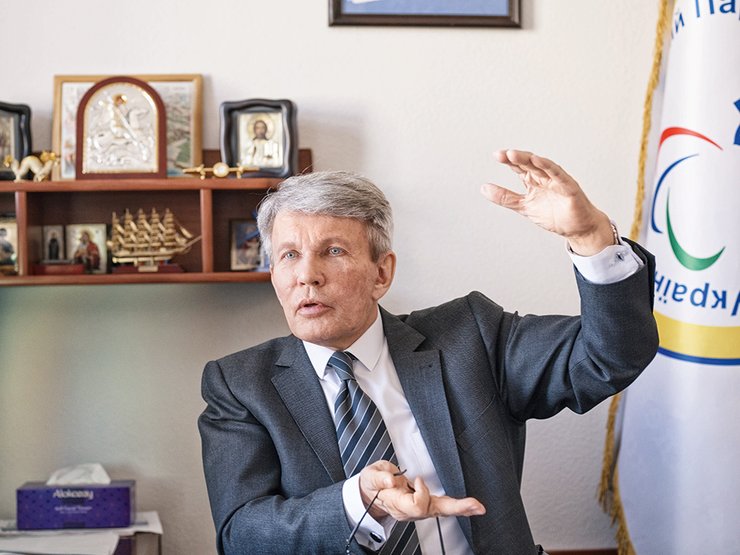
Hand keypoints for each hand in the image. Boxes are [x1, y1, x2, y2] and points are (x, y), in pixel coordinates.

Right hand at [359, 461, 484, 520]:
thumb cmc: (372, 484)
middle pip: (435, 511)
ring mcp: (419, 509)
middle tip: (474, 506)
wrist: (370, 492)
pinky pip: (443, 507)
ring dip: (460, 507)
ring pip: (442, 511)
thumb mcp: (371, 476)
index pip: (416, 504)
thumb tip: (390, 479)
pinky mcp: (425, 504)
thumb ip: (379, 477)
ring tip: (477, 506)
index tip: (417, 479)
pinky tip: (469, 506)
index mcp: (397, 503)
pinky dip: (457, 506)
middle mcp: (411, 510)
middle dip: (455, 508)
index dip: (420, 491)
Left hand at [481, 149, 614, 255]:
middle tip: (502, 154)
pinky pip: (559, 174)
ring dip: (528, 159)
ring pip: (542, 165)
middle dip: (515, 158)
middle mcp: (545, 177)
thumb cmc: (555, 215)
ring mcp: (557, 181)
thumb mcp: (524, 207)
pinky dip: (548, 166)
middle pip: (529, 163)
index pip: (519, 167)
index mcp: (534, 181)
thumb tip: (484, 188)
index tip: (497, 156)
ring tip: (513, 154)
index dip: (509, 161)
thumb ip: (505, 198)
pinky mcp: (569, 187)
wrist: (578, 229)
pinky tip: (538, 160)